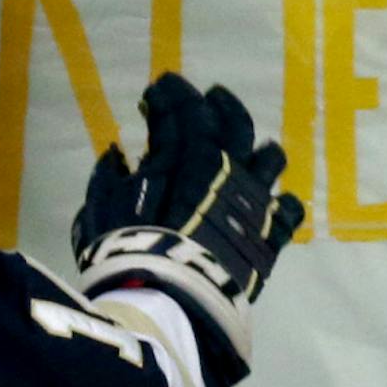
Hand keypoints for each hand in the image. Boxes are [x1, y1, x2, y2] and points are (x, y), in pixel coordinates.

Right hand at [72, 75, 302, 372]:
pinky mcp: (269, 234)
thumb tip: (117, 155)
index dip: (168, 95)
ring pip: (268, 157)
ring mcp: (253, 199)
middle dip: (215, 103)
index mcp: (181, 154)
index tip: (158, 88)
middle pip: (228, 121)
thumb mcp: (99, 208)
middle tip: (206, 96)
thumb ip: (109, 177)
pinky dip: (281, 204)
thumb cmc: (124, 251)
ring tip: (252, 146)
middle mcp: (224, 167)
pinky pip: (288, 210)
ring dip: (258, 147)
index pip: (178, 110)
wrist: (168, 299)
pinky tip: (273, 203)